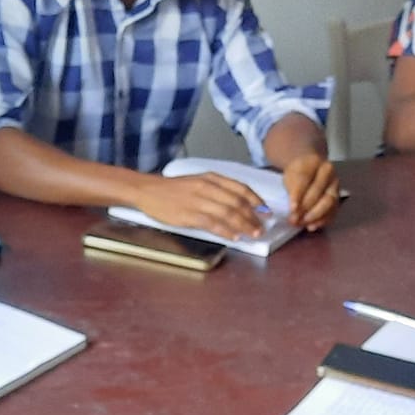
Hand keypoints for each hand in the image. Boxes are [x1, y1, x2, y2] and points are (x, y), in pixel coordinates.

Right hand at [131, 172, 265, 239]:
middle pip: (237, 202)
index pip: (240, 188)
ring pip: (228, 213)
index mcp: (211, 178)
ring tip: (253, 234)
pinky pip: (213, 223)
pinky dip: (226, 231)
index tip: (267, 210)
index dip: (256, 200)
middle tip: (262, 227)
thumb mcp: (198, 181)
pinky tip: (234, 237)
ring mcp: (198, 201)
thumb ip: (217, 190)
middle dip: (253, 216)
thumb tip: (239, 204)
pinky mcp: (189, 214)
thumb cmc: (173, 189)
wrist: (148, 190)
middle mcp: (207, 187)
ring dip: (244, 225)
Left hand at [280, 152, 340, 230]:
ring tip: (302, 223)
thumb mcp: (290, 175)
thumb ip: (292, 189)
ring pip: (329, 202)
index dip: (298, 195)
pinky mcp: (338, 198)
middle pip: (318, 191)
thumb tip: (294, 210)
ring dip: (315, 215)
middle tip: (294, 219)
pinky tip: (312, 226)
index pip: (305, 178)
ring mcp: (335, 185)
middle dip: (305, 207)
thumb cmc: (299, 172)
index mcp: (314, 162)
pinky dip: (323, 220)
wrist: (311, 168)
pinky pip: (333, 211)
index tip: (292, 209)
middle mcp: (329, 172)